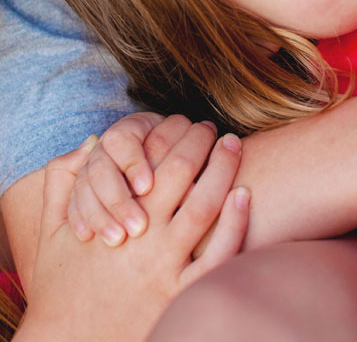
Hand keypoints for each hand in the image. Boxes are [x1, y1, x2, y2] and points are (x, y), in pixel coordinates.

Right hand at [17, 126, 248, 341]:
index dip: (177, 134)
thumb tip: (89, 143)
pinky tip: (243, 196)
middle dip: (202, 142)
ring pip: (206, 207)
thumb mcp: (51, 232)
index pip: (157, 158)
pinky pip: (218, 256)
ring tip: (234, 147)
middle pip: (185, 173)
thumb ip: (61, 182)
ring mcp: (166, 268)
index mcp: (120, 216)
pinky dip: (234, 224)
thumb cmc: (60, 287)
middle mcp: (146, 238)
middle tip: (214, 128)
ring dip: (223, 170)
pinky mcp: (181, 296)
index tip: (187, 123)